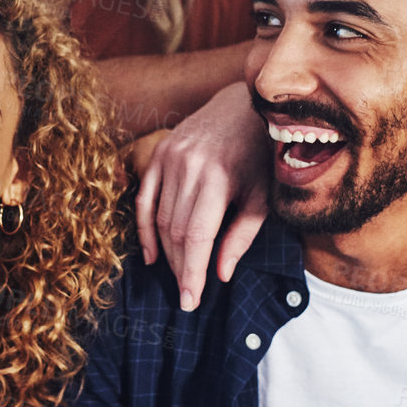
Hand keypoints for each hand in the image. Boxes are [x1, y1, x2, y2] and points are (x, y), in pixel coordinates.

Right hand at [134, 81, 269, 310]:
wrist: (244, 105)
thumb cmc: (261, 155)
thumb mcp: (262, 196)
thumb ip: (241, 236)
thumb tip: (221, 274)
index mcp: (217, 177)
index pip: (196, 236)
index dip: (191, 272)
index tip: (190, 301)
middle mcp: (187, 166)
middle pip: (174, 230)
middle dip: (180, 267)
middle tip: (187, 294)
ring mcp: (169, 157)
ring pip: (159, 218)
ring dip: (166, 252)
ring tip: (178, 275)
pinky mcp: (159, 153)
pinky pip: (144, 198)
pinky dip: (144, 229)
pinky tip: (151, 254)